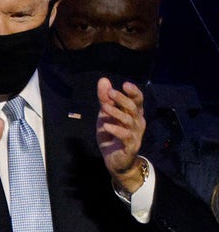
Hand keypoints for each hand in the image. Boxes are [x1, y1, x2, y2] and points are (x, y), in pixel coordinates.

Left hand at [96, 77, 145, 192]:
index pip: (138, 100)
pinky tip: (106, 126)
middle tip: (110, 93)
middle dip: (122, 99)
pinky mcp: (131, 146)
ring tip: (104, 108)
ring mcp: (135, 134)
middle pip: (133, 108)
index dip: (134, 92)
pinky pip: (126, 136)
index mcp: (133, 113)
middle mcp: (137, 122)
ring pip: (129, 121)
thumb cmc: (111, 135)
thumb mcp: (105, 115)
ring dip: (116, 113)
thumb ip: (105, 99)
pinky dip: (116, 130)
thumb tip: (103, 79)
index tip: (125, 85)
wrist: (114, 160)